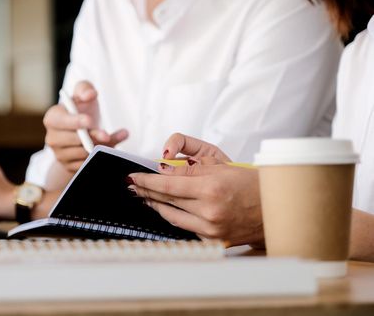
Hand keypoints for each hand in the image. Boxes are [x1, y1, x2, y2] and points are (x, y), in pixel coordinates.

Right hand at [43, 81, 127, 172]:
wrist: (81, 132)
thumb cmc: (81, 109)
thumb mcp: (83, 94)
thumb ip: (85, 88)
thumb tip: (90, 94)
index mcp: (52, 118)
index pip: (60, 121)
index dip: (74, 121)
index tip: (89, 120)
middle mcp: (52, 138)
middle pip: (72, 140)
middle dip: (91, 137)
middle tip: (106, 135)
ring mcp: (60, 155)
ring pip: (82, 154)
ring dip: (99, 147)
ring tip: (110, 138)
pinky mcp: (70, 167)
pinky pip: (87, 164)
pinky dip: (101, 157)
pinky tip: (110, 148)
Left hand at [128, 136, 262, 245]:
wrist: (273, 209)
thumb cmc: (250, 184)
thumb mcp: (220, 166)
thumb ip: (190, 168)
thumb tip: (164, 170)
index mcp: (210, 189)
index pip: (167, 184)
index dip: (146, 181)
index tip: (133, 178)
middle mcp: (208, 211)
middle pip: (166, 199)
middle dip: (146, 191)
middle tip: (133, 186)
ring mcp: (210, 229)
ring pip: (171, 215)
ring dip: (155, 205)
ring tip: (145, 196)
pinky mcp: (212, 240)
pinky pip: (185, 226)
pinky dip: (173, 216)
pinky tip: (165, 208)